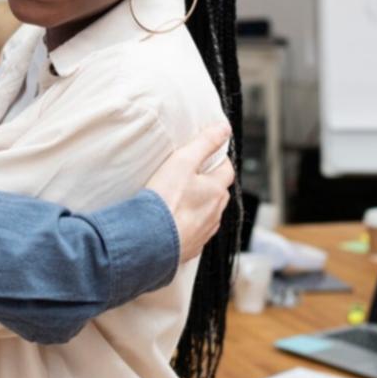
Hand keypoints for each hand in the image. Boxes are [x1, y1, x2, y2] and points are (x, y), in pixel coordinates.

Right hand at [146, 122, 234, 262]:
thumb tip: (224, 129)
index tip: (206, 156)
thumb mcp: (183, 162)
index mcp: (216, 191)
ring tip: (180, 200)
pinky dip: (189, 225)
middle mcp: (215, 213)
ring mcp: (204, 232)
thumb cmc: (165, 201)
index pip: (227, 170)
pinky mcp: (191, 248)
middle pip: (219, 193)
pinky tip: (174, 222)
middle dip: (210, 183)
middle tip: (191, 176)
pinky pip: (196, 233)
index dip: (218, 160)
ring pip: (209, 214)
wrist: (149, 241)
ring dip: (200, 206)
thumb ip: (204, 143)